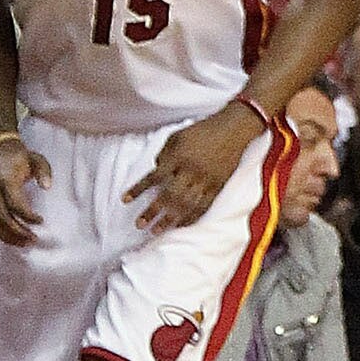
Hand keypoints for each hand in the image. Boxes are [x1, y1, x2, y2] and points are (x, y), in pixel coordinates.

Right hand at [0, 133, 51, 248]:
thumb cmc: (20, 157)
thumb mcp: (37, 159)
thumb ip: (44, 171)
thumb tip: (47, 186)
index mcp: (5, 180)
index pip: (15, 204)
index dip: (28, 216)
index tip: (41, 221)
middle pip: (2, 218)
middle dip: (18, 232)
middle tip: (33, 239)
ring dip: (6, 237)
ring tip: (23, 242)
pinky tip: (4, 239)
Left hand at [124, 99, 264, 233]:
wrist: (234, 129)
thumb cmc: (204, 130)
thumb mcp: (178, 136)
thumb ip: (164, 154)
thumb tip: (155, 170)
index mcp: (179, 156)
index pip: (154, 177)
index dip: (138, 189)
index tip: (125, 200)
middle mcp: (191, 170)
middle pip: (168, 195)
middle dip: (152, 212)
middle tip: (140, 224)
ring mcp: (205, 179)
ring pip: (185, 204)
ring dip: (169, 220)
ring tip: (156, 231)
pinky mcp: (218, 185)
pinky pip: (203, 205)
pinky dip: (191, 217)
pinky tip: (181, 225)